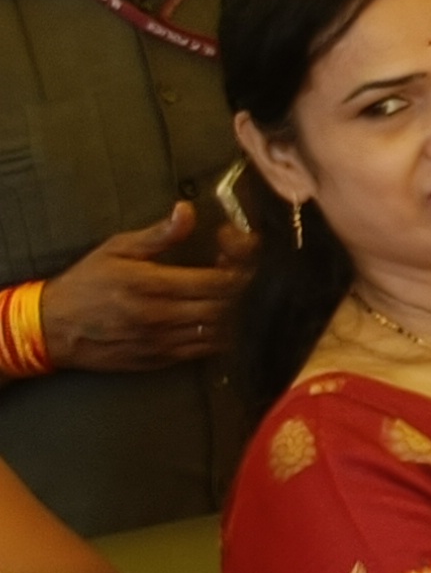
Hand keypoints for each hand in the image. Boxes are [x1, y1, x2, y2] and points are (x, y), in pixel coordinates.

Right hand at [44, 201, 252, 373]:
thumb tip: (187, 211)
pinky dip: (217, 336)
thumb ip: (158, 234)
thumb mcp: (116, 249)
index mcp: (151, 285)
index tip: (232, 258)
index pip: (217, 282)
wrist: (50, 328)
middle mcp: (159, 317)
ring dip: (231, 315)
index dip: (237, 269)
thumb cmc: (85, 283)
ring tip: (226, 297)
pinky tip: (213, 320)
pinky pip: (202, 351)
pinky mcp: (158, 361)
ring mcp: (160, 343)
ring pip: (218, 332)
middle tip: (233, 275)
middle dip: (239, 290)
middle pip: (224, 308)